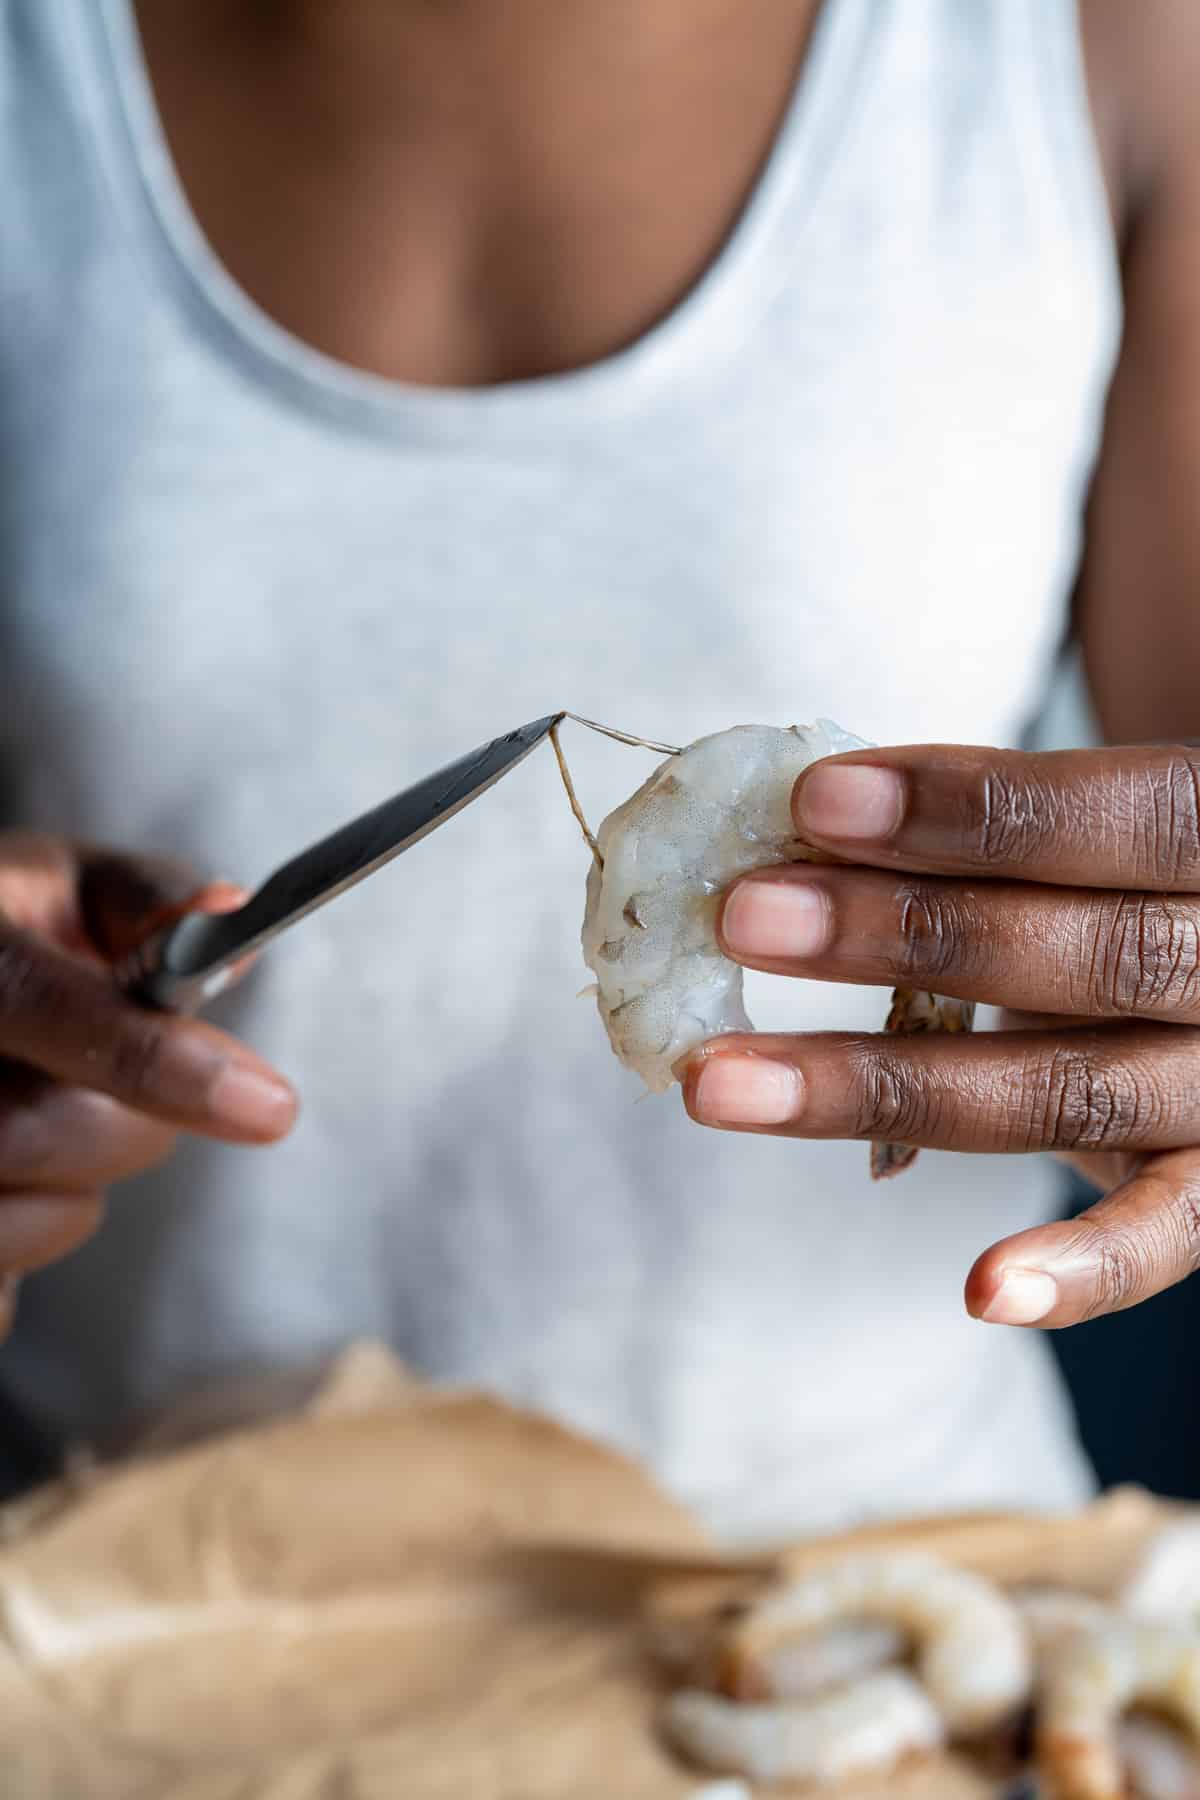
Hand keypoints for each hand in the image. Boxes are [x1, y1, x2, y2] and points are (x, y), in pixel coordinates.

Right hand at [0, 834, 296, 1336]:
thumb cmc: (14, 933)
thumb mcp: (69, 887)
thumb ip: (146, 903)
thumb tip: (227, 913)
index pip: (35, 1002)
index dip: (151, 1058)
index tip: (268, 1104)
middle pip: (32, 1130)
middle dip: (129, 1126)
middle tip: (141, 1092)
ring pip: (20, 1224)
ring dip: (71, 1193)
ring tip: (49, 1123)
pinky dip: (29, 1248)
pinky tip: (16, 1184)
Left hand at [679, 744, 1199, 1329]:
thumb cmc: (1114, 873)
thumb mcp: (1081, 831)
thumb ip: (971, 835)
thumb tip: (784, 837)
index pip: (1129, 812)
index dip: (976, 806)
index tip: (814, 799)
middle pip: (1094, 954)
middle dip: (902, 936)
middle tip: (742, 918)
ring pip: (1074, 1093)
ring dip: (884, 1085)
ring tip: (720, 1079)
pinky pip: (1165, 1236)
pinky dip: (1080, 1271)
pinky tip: (982, 1289)